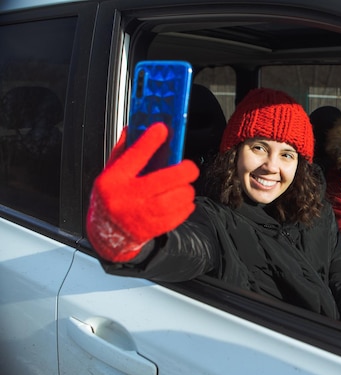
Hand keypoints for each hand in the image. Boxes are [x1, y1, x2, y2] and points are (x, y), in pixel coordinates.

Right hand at [86, 123, 198, 261]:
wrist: (107, 235)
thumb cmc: (110, 199)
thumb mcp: (109, 173)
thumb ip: (123, 152)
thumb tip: (134, 128)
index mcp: (114, 180)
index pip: (135, 155)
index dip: (151, 140)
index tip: (163, 129)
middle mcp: (128, 197)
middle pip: (167, 178)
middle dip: (185, 170)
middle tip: (188, 168)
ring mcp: (142, 214)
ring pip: (177, 197)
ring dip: (187, 190)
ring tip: (184, 186)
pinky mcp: (154, 227)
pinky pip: (180, 214)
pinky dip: (186, 206)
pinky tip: (182, 202)